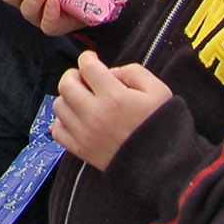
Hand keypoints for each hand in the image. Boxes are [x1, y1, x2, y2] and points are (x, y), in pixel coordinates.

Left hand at [52, 52, 171, 171]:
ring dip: (67, 98)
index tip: (91, 59)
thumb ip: (134, 72)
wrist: (165, 166)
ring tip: (81, 99)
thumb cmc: (163, 126)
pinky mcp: (82, 151)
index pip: (87, 66)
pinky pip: (58, 131)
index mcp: (114, 97)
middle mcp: (95, 114)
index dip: (88, 58)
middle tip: (84, 78)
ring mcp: (85, 134)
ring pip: (59, 106)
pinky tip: (75, 119)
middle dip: (73, 75)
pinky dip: (62, 122)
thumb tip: (110, 72)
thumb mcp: (159, 91)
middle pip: (66, 84)